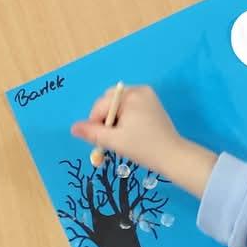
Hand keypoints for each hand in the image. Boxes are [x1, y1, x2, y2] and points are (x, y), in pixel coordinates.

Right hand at [71, 86, 214, 197]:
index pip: (102, 104)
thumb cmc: (143, 148)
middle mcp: (140, 90)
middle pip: (110, 101)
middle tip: (111, 138)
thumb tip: (73, 128)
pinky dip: (126, 118)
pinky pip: (131, 106)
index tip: (99, 140)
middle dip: (106, 119)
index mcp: (131, 95)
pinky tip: (131, 132)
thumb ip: (93, 133)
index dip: (95, 121)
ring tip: (122, 137)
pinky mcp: (153, 104)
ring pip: (119, 105)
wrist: (173, 157)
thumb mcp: (115, 141)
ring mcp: (148, 96)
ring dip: (115, 119)